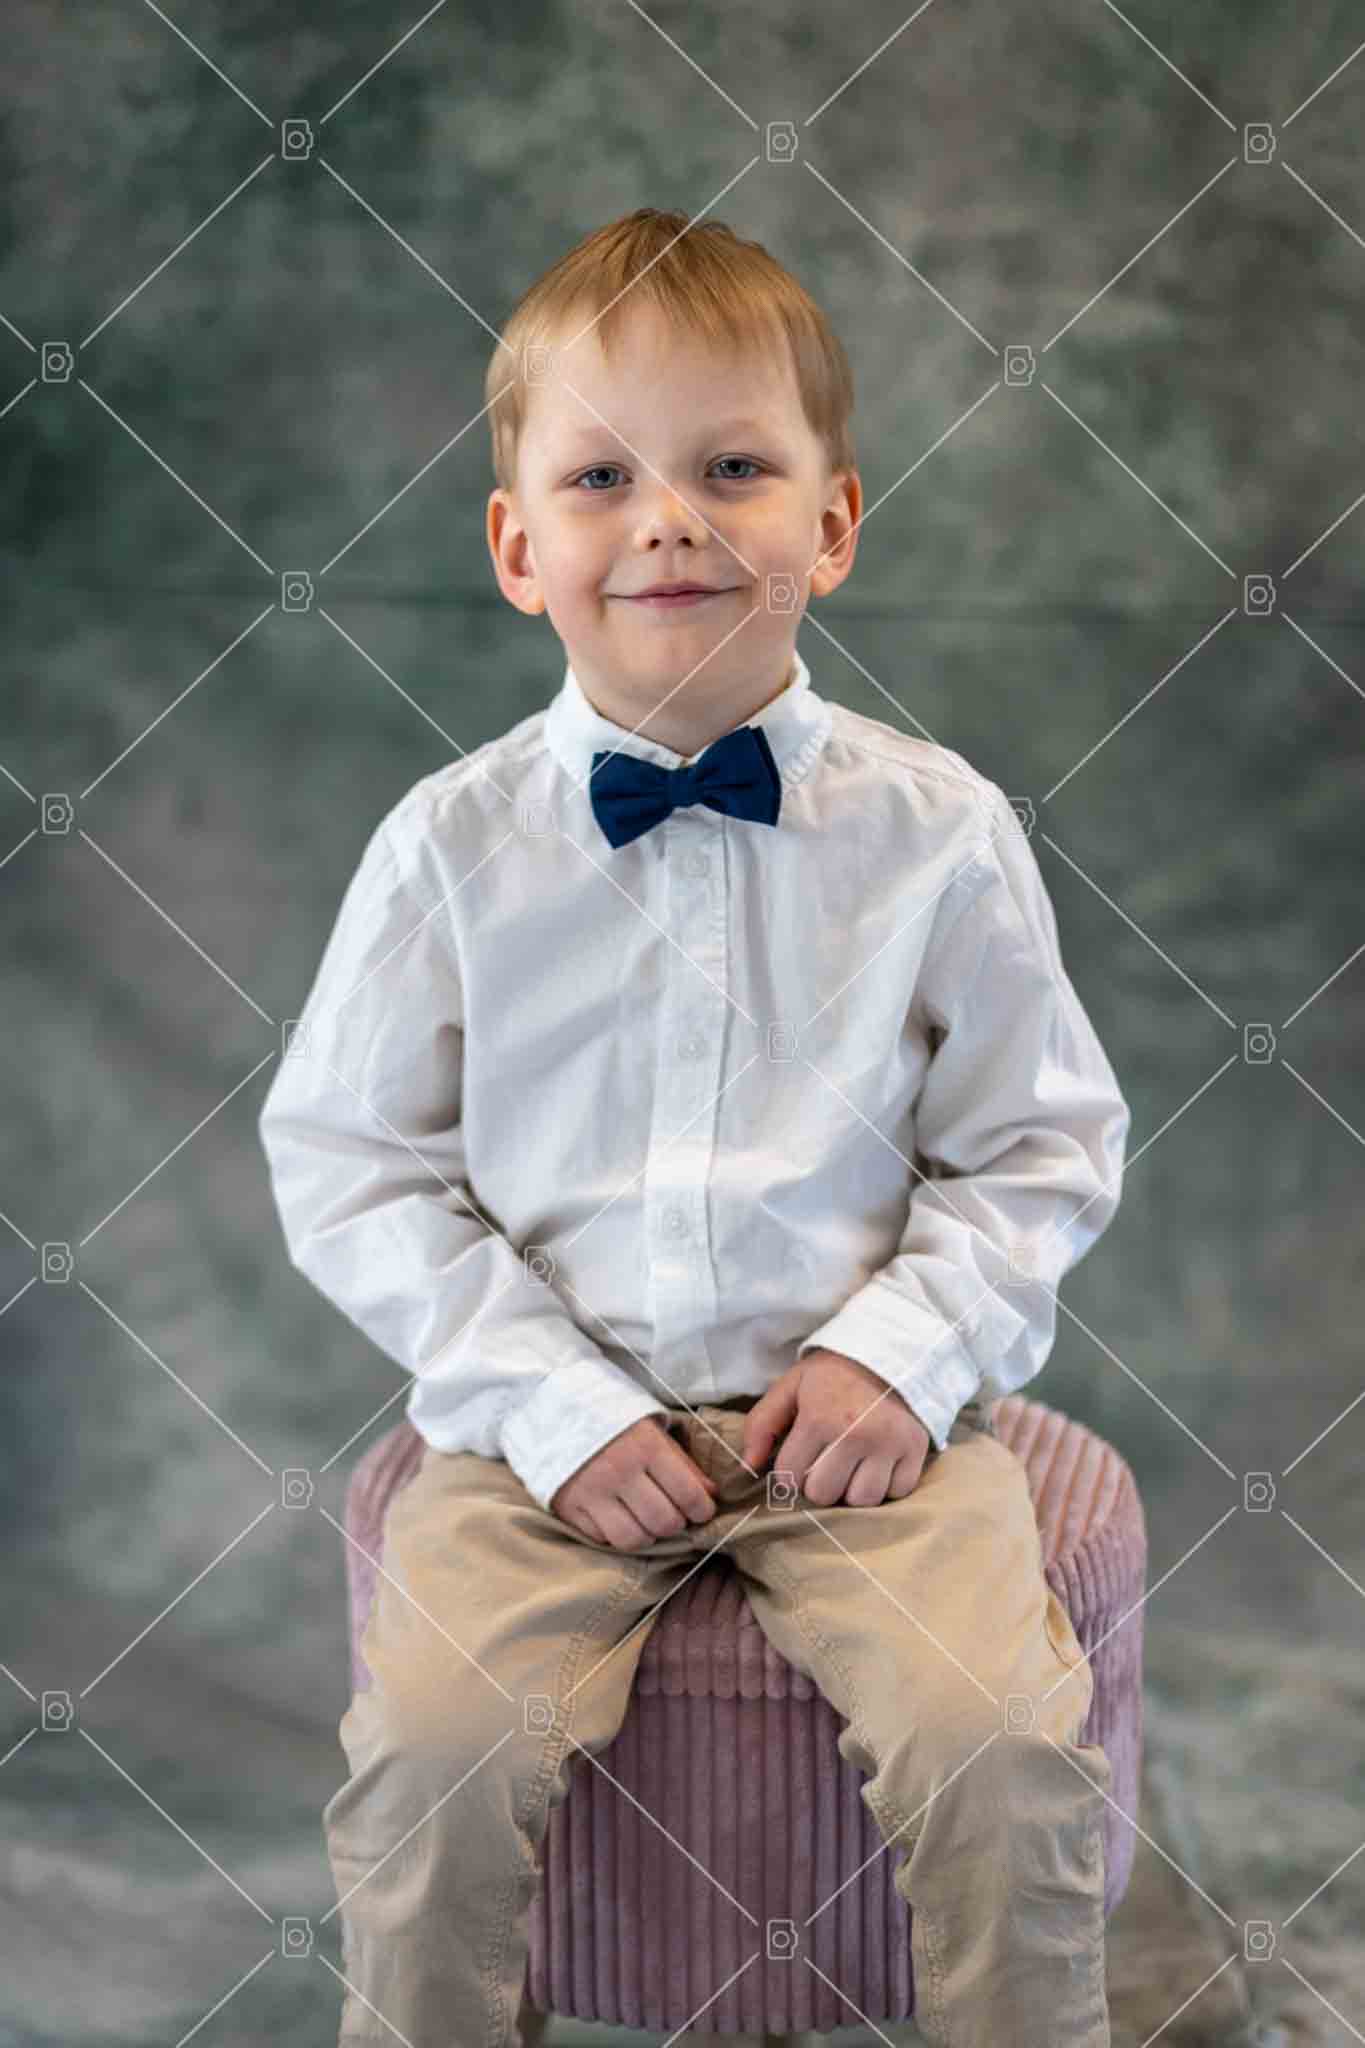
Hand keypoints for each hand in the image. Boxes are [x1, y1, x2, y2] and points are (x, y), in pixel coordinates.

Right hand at [550, 1415, 719, 1551]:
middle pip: (663, 1522)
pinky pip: (602, 1539)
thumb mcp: (652, 1430)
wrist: (554, 1408)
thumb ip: (682, 1463)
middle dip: (676, 1524)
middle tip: (672, 1513)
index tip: (701, 1510)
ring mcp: (591, 1492)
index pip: (688, 1495)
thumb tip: (710, 1494)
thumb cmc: (614, 1420)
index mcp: (646, 1446)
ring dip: (646, 1535)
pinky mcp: (569, 1508)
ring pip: (633, 1539)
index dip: (702, 1510)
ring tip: (645, 1520)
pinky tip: (617, 1516)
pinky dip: (614, 1534)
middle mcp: (619, 1471)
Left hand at [741, 1350, 932, 1506]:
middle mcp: (854, 1436)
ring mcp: (888, 1445)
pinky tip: (880, 1463)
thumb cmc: (837, 1373)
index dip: (790, 1471)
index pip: (790, 1476)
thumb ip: (763, 1423)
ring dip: (854, 1489)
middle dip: (820, 1483)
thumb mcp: (793, 1385)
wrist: (894, 1350)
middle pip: (824, 1494)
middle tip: (827, 1462)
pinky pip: (897, 1492)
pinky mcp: (916, 1450)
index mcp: (818, 1419)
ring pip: (862, 1500)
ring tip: (854, 1465)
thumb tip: (749, 1465)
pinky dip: (887, 1484)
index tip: (800, 1457)